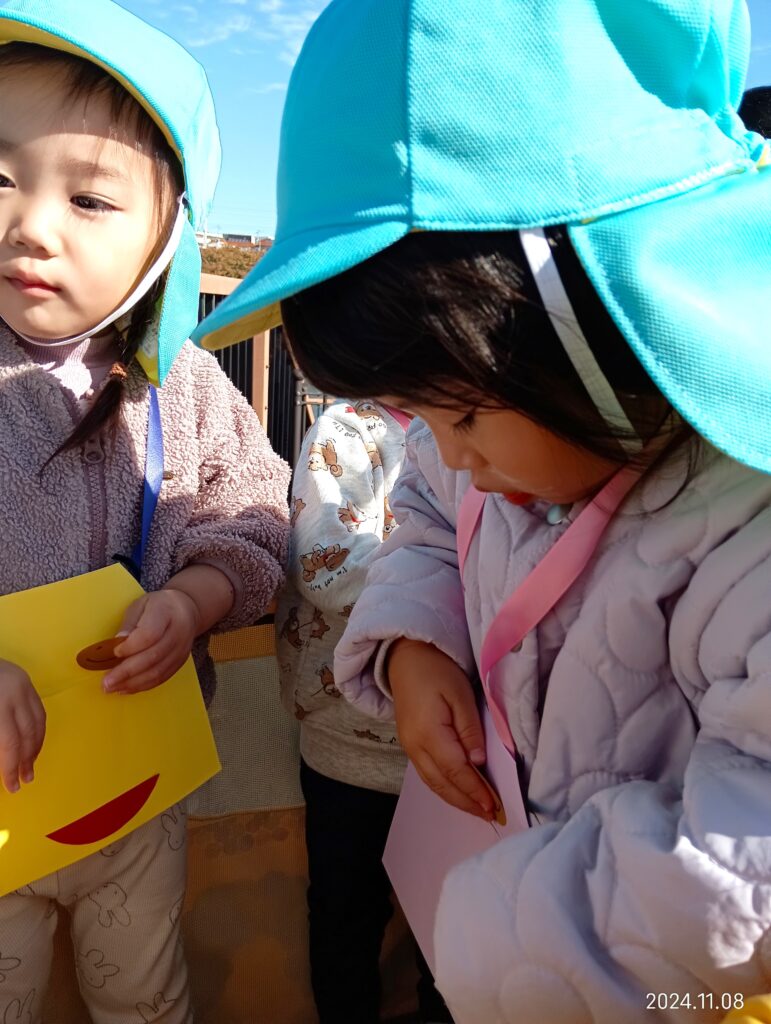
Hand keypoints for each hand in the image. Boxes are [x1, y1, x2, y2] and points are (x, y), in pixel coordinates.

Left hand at [0, 660, 45, 793]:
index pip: (9, 743)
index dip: (10, 768)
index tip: (11, 786)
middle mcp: (14, 693)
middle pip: (27, 734)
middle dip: (26, 760)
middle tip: (24, 780)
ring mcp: (23, 684)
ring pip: (38, 722)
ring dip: (36, 747)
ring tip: (30, 765)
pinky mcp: (26, 679)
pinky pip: (39, 709)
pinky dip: (38, 728)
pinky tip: (33, 742)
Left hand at [103, 589, 198, 694]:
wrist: (187, 610)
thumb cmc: (158, 606)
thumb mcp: (140, 605)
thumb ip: (129, 624)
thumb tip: (117, 644)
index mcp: (166, 611)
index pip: (150, 634)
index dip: (131, 647)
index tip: (114, 652)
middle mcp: (178, 632)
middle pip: (153, 656)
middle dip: (127, 672)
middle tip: (106, 682)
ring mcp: (181, 649)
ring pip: (157, 671)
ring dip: (133, 683)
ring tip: (112, 688)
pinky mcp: (180, 661)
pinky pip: (162, 677)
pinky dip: (143, 685)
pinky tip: (127, 688)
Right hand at [387, 639, 492, 819]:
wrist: (406, 658)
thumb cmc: (437, 671)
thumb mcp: (461, 695)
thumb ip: (470, 730)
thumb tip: (479, 763)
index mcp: (428, 733)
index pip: (456, 771)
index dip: (475, 791)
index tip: (495, 806)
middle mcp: (415, 746)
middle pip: (442, 784)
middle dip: (467, 802)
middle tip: (491, 816)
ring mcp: (409, 748)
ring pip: (433, 783)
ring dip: (456, 799)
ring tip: (478, 810)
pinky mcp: (410, 745)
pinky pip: (428, 774)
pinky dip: (445, 788)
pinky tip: (459, 792)